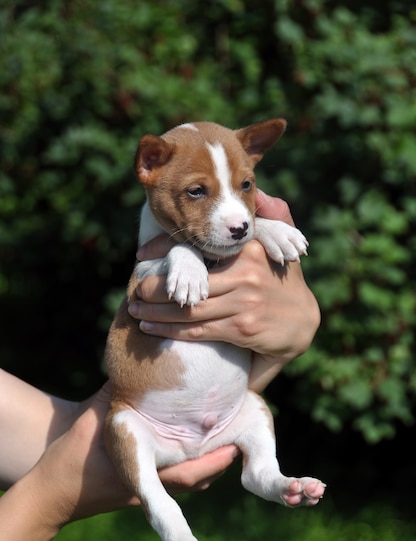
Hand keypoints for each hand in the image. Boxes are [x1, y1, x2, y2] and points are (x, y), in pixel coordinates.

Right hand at [29, 383, 238, 526]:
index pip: (194, 472)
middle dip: (220, 456)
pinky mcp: (142, 489)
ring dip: (208, 459)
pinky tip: (194, 438)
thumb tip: (145, 363)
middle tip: (238, 430)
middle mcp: (154, 485)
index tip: (236, 439)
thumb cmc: (74, 454)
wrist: (52, 489)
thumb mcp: (98, 416)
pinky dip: (191, 460)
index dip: (218, 457)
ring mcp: (149, 490)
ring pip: (191, 478)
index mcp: (146, 474)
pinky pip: (176, 475)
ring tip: (223, 432)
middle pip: (199, 477)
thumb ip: (122, 392)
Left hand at [129, 190, 319, 388]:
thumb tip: (257, 191)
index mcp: (250, 249)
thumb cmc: (282, 280)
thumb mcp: (281, 244)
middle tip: (134, 288)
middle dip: (155, 287)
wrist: (302, 323)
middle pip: (190, 281)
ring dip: (156, 311)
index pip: (199, 248)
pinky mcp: (241, 328)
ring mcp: (243, 302)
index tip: (141, 255)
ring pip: (189, 308)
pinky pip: (197, 329)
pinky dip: (170, 330)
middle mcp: (246, 274)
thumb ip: (270, 216)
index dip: (165, 251)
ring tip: (135, 308)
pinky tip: (151, 327)